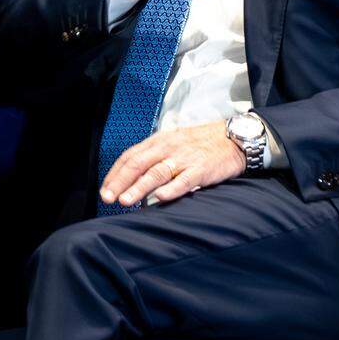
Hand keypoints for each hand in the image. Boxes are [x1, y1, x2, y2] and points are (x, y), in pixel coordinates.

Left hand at [99, 121, 244, 208]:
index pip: (130, 156)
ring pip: (157, 173)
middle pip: (138, 164)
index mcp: (159, 141)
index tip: (104, 190)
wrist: (233, 138)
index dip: (115, 174)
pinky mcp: (202, 169)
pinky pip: (184, 180)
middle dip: (120, 182)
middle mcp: (168, 147)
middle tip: (108, 198)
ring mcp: (185, 158)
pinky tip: (159, 198)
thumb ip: (154, 157)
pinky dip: (171, 189)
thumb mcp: (173, 143)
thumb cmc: (200, 143)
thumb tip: (132, 178)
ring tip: (125, 201)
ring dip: (139, 187)